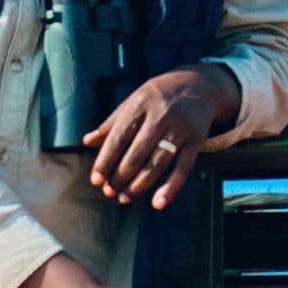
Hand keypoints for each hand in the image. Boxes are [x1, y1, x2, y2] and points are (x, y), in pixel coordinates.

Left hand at [82, 63, 242, 208]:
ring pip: (158, 163)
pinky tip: (158, 203)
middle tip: (110, 192)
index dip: (106, 160)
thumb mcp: (133, 101)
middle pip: (138, 153)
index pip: (119, 136)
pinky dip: (171, 188)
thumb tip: (87, 142)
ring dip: (139, 185)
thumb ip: (112, 123)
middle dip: (121, 176)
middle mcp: (161, 115)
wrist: (199, 84)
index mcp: (140, 104)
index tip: (96, 179)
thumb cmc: (158, 96)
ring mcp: (180, 129)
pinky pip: (183, 168)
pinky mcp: (196, 140)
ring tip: (125, 198)